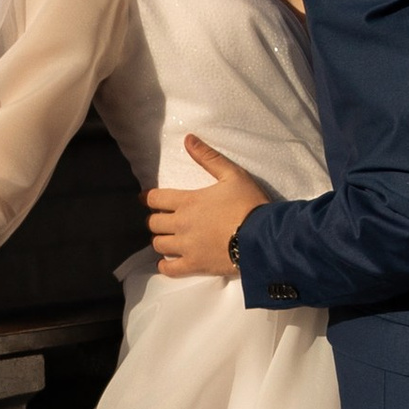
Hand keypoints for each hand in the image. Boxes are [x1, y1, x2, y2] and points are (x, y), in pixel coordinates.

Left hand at [145, 137, 271, 278]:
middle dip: (155, 220)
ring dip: (161, 240)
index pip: (154, 199)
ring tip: (169, 239)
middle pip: (153, 223)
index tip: (145, 198)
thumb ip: (208, 157)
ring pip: (158, 244)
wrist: (263, 237)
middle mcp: (181, 224)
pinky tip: (168, 262)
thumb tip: (188, 139)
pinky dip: (165, 266)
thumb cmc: (249, 203)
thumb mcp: (232, 174)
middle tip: (162, 220)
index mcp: (187, 201)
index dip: (147, 198)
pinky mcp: (194, 265)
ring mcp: (186, 247)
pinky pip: (169, 269)